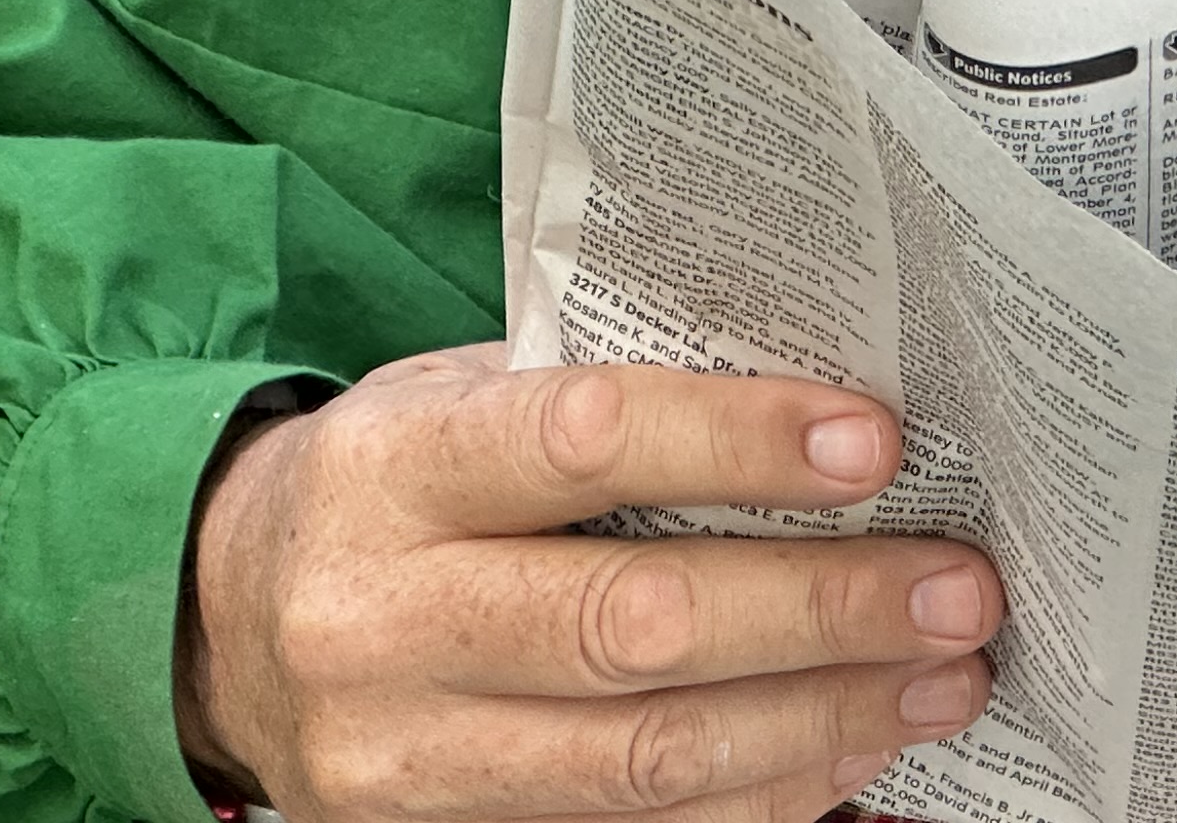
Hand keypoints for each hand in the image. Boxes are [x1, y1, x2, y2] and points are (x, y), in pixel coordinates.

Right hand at [179, 346, 1000, 819]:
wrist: (219, 618)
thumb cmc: (399, 479)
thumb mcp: (463, 395)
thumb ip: (610, 397)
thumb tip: (832, 417)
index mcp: (394, 468)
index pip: (584, 441)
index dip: (738, 443)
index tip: (876, 442)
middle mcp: (380, 618)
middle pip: (633, 626)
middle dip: (821, 609)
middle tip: (957, 588)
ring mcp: (399, 756)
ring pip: (641, 760)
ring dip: (819, 723)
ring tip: (942, 679)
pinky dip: (759, 803)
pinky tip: (852, 755)